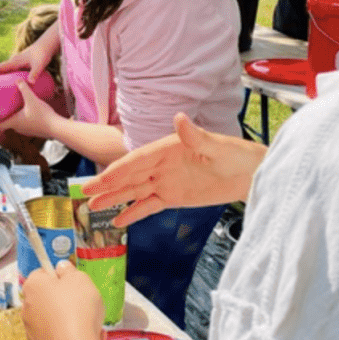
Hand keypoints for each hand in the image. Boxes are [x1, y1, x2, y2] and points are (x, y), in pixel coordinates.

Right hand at [0, 45, 51, 84]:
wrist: (47, 45)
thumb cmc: (43, 53)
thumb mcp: (39, 64)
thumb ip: (34, 73)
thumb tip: (30, 83)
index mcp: (14, 61)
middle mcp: (14, 62)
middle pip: (0, 70)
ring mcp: (18, 62)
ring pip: (6, 71)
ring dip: (1, 78)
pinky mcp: (22, 64)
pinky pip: (12, 71)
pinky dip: (9, 77)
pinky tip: (12, 84)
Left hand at [0, 81, 57, 138]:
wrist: (57, 127)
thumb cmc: (43, 116)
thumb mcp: (32, 99)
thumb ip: (24, 89)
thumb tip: (17, 80)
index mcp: (14, 122)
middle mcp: (18, 128)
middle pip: (4, 124)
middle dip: (1, 117)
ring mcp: (26, 130)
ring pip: (14, 124)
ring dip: (11, 117)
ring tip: (11, 108)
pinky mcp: (33, 130)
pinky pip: (23, 124)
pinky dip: (20, 118)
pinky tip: (25, 111)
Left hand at [22, 261, 103, 339]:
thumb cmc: (77, 310)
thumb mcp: (80, 279)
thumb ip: (69, 270)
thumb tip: (62, 268)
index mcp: (33, 285)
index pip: (42, 273)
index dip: (58, 275)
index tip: (72, 281)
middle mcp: (27, 305)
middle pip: (47, 295)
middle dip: (64, 298)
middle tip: (81, 301)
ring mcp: (31, 327)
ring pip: (52, 315)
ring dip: (66, 316)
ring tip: (85, 321)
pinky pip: (55, 332)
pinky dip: (66, 332)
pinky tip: (81, 334)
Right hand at [83, 113, 265, 226]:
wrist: (254, 176)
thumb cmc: (239, 156)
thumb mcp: (218, 146)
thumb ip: (196, 136)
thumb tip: (179, 117)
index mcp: (169, 148)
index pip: (138, 160)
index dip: (119, 169)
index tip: (101, 178)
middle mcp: (162, 164)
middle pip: (130, 176)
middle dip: (107, 185)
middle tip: (85, 193)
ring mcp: (166, 181)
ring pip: (134, 191)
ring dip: (114, 199)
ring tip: (93, 208)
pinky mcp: (174, 197)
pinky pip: (149, 206)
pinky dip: (133, 213)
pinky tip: (117, 221)